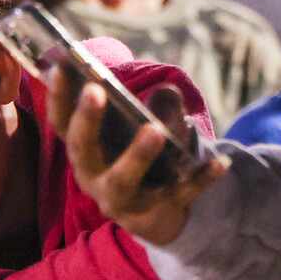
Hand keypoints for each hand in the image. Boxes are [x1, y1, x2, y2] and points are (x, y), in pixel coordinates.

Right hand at [52, 63, 223, 248]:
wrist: (156, 213)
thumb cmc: (142, 157)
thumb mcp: (148, 126)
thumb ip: (159, 105)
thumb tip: (167, 93)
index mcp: (84, 150)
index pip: (61, 123)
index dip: (57, 96)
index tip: (60, 65)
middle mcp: (93, 177)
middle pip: (83, 151)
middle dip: (87, 122)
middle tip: (95, 90)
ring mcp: (123, 199)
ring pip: (123, 182)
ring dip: (137, 156)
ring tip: (156, 131)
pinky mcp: (157, 213)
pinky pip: (179, 195)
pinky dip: (200, 179)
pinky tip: (222, 162)